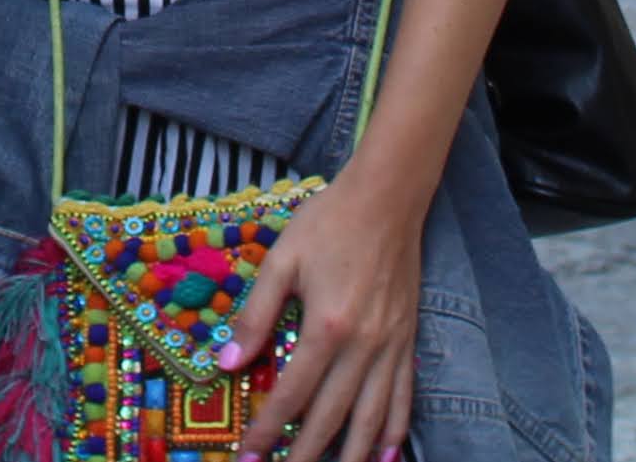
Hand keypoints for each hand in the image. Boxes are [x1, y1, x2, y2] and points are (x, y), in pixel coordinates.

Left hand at [221, 165, 430, 461]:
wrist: (388, 198)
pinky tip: (383, 455)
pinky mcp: (409, 341)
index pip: (292, 393)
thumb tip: (226, 361)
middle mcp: (363, 345)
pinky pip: (403, 397)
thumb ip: (255, 314)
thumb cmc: (329, 222)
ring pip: (371, 417)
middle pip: (331, 416)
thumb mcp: (282, 260)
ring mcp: (391, 347)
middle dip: (304, 454)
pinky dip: (394, 431)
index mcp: (326, 325)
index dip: (269, 428)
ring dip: (351, 456)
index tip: (249, 455)